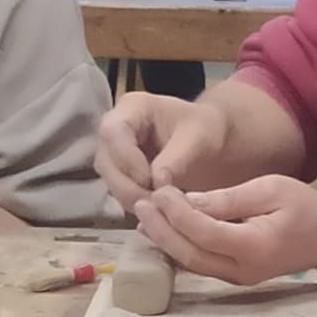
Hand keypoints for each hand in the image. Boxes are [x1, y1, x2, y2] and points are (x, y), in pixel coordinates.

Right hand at [95, 93, 234, 214]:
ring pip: (109, 180)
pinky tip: (156, 209)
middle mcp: (116, 128)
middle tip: (155, 203)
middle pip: (106, 160)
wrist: (211, 141)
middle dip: (128, 186)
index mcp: (133, 107)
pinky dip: (135, 203)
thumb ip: (176, 158)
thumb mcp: (198, 137)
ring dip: (130, 198)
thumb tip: (156, 183)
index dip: (127, 159)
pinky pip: (118, 192)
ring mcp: (115, 152)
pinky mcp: (120, 173)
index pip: (113, 132)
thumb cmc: (205, 129)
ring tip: (159, 208)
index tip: (151, 181)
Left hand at [134, 177, 316, 283]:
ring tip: (145, 215)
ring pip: (191, 263)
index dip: (176, 212)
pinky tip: (166, 229)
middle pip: (189, 255)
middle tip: (141, 203)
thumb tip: (188, 201)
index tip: (160, 190)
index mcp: (254, 246)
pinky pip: (201, 264)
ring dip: (165, 240)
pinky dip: (180, 247)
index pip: (202, 232)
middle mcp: (242, 270)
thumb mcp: (272, 189)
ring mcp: (238, 278)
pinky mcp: (236, 276)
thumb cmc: (307, 207)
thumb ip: (229, 199)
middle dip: (161, 229)